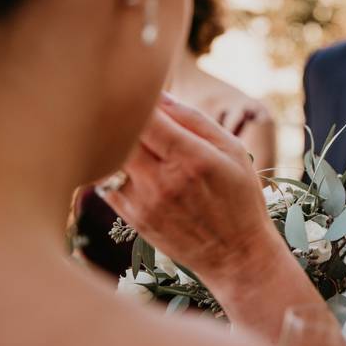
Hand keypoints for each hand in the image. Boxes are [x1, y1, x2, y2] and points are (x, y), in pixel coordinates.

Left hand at [102, 93, 279, 280]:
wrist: (235, 255)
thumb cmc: (240, 197)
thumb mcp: (232, 150)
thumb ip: (194, 119)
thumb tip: (159, 95)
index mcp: (192, 159)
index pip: (146, 116)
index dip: (138, 97)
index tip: (142, 90)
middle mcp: (163, 181)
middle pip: (119, 134)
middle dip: (121, 115)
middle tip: (127, 105)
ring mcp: (142, 202)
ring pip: (107, 156)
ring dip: (113, 140)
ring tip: (126, 133)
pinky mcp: (131, 218)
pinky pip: (104, 181)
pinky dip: (111, 165)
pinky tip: (129, 161)